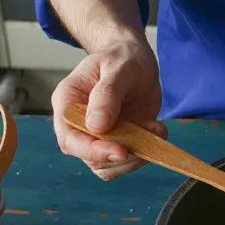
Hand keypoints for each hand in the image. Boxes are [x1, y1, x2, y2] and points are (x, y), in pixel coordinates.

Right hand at [51, 40, 165, 180]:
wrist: (136, 61)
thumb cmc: (121, 58)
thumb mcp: (117, 67)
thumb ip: (106, 94)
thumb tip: (96, 126)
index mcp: (68, 104)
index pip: (70, 139)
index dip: (93, 151)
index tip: (121, 151)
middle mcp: (79, 126)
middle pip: (90, 159)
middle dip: (120, 156)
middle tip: (146, 136)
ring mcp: (99, 137)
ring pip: (109, 167)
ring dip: (136, 156)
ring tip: (154, 128)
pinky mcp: (118, 142)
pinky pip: (127, 162)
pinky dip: (146, 153)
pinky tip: (156, 129)